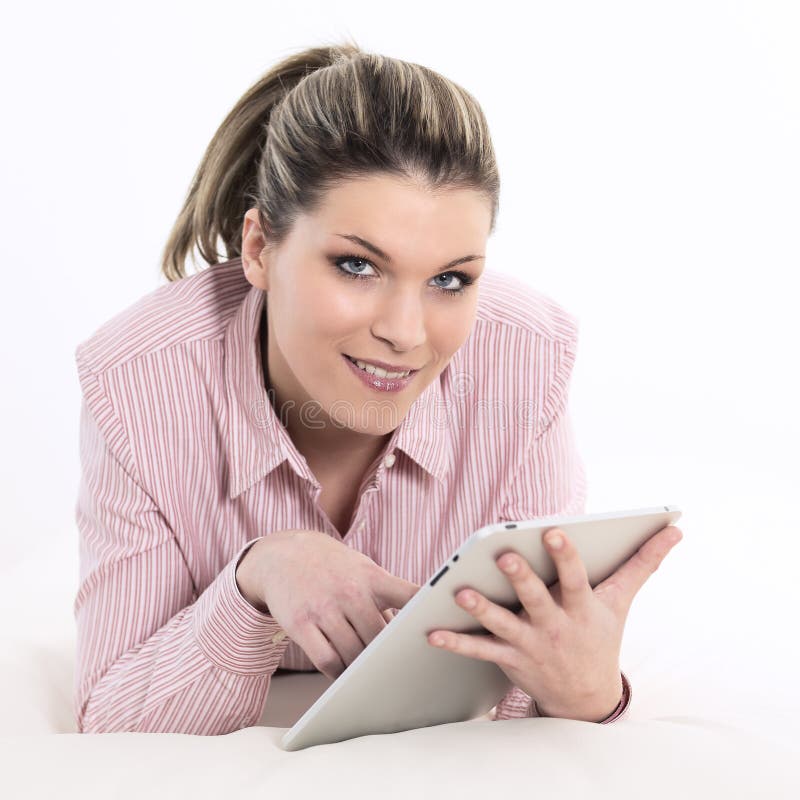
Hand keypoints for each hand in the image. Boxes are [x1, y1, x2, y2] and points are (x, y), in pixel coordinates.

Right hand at [236, 529, 419, 680]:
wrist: (282, 554)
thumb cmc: (333, 566)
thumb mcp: (363, 569)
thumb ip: (387, 597)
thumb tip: (414, 630)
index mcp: (371, 577)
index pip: (410, 596)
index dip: (428, 614)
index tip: (446, 630)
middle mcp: (349, 592)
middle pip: (380, 638)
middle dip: (391, 657)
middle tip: (403, 675)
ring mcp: (323, 608)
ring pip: (354, 654)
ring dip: (365, 670)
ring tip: (373, 679)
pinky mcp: (300, 625)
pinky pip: (327, 661)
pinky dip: (339, 674)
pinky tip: (346, 677)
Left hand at [427, 524, 682, 721]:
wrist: (587, 697)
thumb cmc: (601, 635)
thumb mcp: (622, 600)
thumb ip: (642, 562)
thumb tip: (675, 529)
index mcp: (582, 607)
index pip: (576, 577)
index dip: (566, 555)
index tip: (555, 530)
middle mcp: (556, 625)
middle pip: (536, 599)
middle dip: (521, 579)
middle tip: (504, 556)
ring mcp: (531, 645)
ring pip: (503, 625)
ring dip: (481, 610)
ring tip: (460, 592)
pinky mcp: (511, 659)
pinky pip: (480, 651)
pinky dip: (456, 642)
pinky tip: (432, 631)